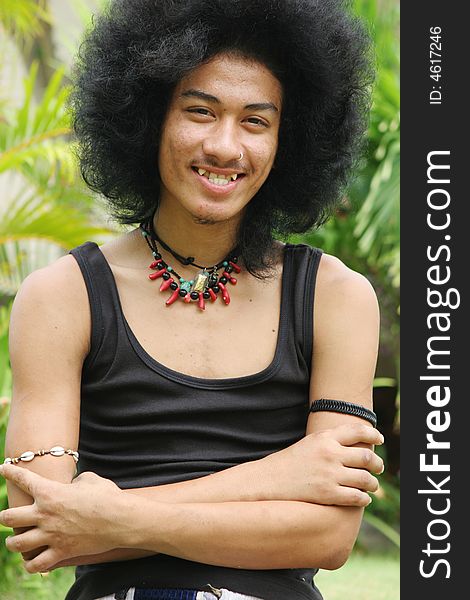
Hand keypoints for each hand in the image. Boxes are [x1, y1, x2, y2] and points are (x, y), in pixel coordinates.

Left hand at [0, 466, 125, 572]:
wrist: (120, 519)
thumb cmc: (107, 495)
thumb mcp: (89, 479)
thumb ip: (74, 482)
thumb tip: (72, 485)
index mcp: (50, 493)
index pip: (23, 480)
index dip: (9, 472)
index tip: (3, 468)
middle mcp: (45, 514)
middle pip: (7, 518)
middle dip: (5, 517)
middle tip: (8, 517)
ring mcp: (51, 535)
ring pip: (16, 544)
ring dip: (13, 542)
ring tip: (15, 541)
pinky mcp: (60, 552)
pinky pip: (35, 565)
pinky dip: (31, 564)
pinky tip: (32, 560)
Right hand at [258, 423, 383, 506]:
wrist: (270, 480)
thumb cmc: (291, 461)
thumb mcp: (311, 443)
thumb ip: (332, 441)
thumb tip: (357, 443)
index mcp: (325, 438)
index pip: (358, 431)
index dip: (373, 435)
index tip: (380, 439)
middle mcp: (330, 454)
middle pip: (366, 457)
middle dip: (377, 464)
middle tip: (379, 467)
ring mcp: (330, 474)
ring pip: (365, 479)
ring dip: (373, 483)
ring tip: (372, 485)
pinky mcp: (328, 494)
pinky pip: (357, 497)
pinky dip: (364, 498)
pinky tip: (363, 498)